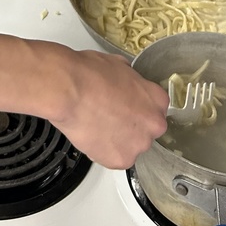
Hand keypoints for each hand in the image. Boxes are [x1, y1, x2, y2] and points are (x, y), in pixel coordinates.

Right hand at [44, 47, 167, 168]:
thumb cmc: (89, 74)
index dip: (138, 107)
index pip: (156, 109)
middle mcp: (153, 125)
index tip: (128, 107)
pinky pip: (114, 158)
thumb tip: (126, 83)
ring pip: (131, 146)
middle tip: (111, 117)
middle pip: (146, 130)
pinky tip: (92, 135)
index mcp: (157, 99)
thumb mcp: (119, 64)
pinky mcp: (120, 160)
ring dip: (118, 140)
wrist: (69, 90)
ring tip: (98, 126)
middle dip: (131, 126)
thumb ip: (132, 81)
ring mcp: (138, 144)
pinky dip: (104, 151)